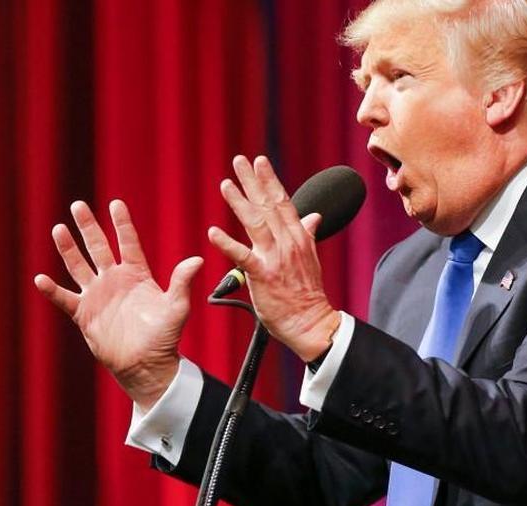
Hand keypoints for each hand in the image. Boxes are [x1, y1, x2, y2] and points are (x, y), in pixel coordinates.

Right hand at [34, 200, 203, 410]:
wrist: (146, 364)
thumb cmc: (164, 337)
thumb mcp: (176, 308)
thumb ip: (181, 283)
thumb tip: (197, 260)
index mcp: (137, 275)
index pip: (128, 243)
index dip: (122, 224)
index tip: (116, 203)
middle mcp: (115, 281)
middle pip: (98, 247)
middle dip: (88, 227)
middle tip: (78, 205)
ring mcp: (97, 296)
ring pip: (78, 266)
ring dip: (68, 249)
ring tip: (59, 229)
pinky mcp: (84, 314)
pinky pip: (65, 298)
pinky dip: (52, 290)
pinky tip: (41, 279)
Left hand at [208, 155, 339, 361]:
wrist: (312, 322)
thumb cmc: (307, 294)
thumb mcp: (311, 258)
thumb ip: (308, 234)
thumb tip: (314, 216)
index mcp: (298, 238)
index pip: (283, 202)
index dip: (270, 181)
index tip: (260, 162)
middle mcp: (287, 243)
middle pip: (268, 206)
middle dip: (253, 181)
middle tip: (240, 161)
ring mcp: (275, 258)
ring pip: (255, 224)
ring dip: (239, 202)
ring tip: (226, 184)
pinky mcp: (263, 276)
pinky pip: (242, 256)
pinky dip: (227, 243)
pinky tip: (213, 232)